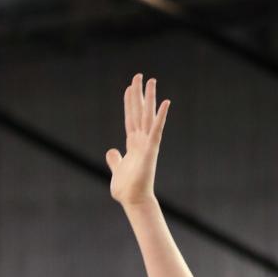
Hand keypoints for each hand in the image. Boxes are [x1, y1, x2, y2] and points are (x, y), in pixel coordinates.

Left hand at [106, 73, 169, 207]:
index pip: (130, 118)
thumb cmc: (126, 189)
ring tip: (152, 80)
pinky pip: (157, 129)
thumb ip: (115, 159)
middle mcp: (141, 140)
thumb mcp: (117, 169)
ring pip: (148, 115)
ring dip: (150, 98)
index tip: (129, 87)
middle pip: (139, 111)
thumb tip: (112, 151)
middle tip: (139, 75)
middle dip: (139, 93)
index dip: (129, 103)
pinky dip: (161, 116)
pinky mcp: (151, 149)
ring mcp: (147, 143)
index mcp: (132, 144)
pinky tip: (166, 102)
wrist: (133, 200)